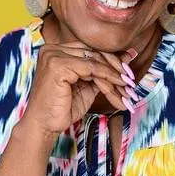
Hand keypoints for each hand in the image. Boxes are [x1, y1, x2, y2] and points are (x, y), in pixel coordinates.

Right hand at [14, 41, 136, 150]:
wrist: (43, 126)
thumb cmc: (62, 108)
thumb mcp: (87, 86)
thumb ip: (102, 70)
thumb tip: (127, 56)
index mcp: (56, 50)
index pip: (89, 49)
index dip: (110, 60)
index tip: (128, 69)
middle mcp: (52, 49)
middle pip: (93, 52)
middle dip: (115, 67)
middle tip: (130, 79)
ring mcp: (53, 55)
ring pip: (94, 59)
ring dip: (113, 74)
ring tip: (127, 87)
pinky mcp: (57, 65)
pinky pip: (90, 68)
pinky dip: (106, 77)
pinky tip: (116, 87)